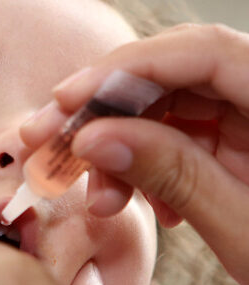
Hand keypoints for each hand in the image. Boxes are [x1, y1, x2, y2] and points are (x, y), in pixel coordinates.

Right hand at [22, 24, 248, 284]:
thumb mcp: (244, 232)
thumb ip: (173, 175)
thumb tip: (95, 140)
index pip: (205, 53)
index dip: (128, 68)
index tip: (68, 97)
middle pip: (174, 75)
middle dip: (107, 110)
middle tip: (55, 139)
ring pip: (165, 104)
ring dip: (119, 146)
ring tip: (101, 197)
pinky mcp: (234, 138)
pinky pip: (175, 131)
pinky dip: (142, 161)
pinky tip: (139, 199)